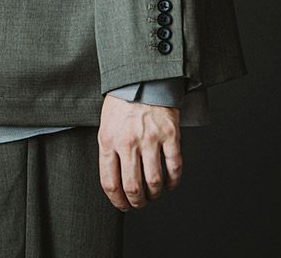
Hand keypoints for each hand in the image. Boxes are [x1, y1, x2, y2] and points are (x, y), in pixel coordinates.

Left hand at [97, 93, 182, 209]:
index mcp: (108, 139)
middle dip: (137, 202)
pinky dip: (173, 181)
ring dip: (155, 194)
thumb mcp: (106, 123)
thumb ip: (109, 148)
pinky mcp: (170, 134)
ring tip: (154, 194)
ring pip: (154, 182)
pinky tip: (170, 183)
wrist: (142, 76)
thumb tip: (115, 179)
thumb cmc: (122, 100)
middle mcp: (128, 142)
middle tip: (140, 203)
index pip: (110, 182)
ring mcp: (150, 138)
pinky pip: (174, 167)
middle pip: (132, 187)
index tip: (123, 205)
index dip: (117, 200)